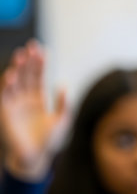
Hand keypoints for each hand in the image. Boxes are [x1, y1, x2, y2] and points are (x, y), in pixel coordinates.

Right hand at [0, 41, 67, 180]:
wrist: (37, 157)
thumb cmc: (51, 140)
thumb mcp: (62, 120)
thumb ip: (63, 103)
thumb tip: (63, 85)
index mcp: (38, 98)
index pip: (38, 76)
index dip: (40, 63)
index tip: (43, 50)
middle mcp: (25, 98)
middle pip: (27, 75)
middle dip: (29, 61)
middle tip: (31, 46)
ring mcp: (15, 104)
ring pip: (15, 82)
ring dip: (17, 69)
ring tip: (21, 56)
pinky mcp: (6, 113)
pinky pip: (5, 96)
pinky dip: (7, 85)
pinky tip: (11, 74)